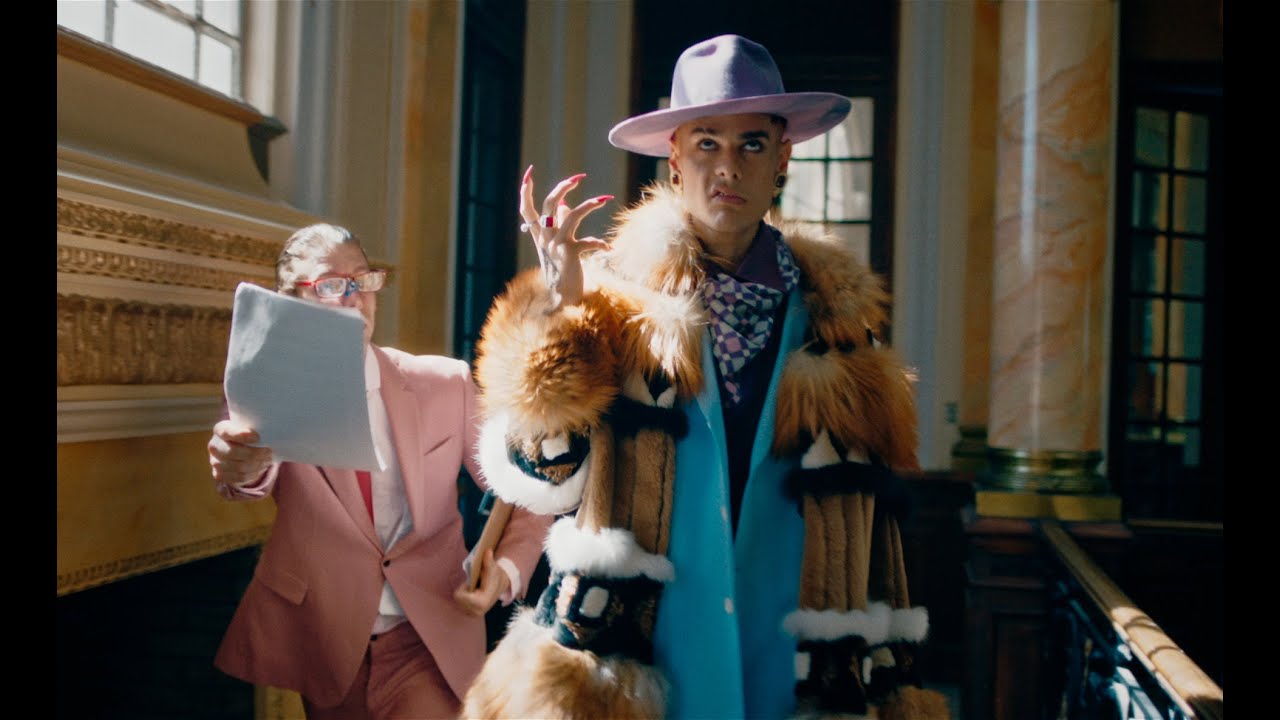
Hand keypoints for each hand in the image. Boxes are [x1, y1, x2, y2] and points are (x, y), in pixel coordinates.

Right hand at [207, 417, 272, 486]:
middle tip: (269, 452)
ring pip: (238, 466)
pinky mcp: (219, 475)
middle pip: (232, 452)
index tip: (257, 436)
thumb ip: (255, 427)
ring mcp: (215, 462)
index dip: (241, 435)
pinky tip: (260, 468)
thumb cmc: (247, 435)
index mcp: (220, 429)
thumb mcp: (249, 426)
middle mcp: (214, 446)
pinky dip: (253, 474)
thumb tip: (272, 432)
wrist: (237, 448)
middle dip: (254, 453)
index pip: (227, 432)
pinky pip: (239, 477)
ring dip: (256, 464)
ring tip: (267, 460)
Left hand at [453, 549, 510, 616]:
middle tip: (473, 585)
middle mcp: (477, 612)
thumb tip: (487, 551)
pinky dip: (464, 598)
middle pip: (457, 598)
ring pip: (458, 601)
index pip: (459, 596)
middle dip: (463, 590)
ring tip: (474, 590)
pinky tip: (473, 595)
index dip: (463, 587)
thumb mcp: (492, 567)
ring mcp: (474, 615)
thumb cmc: (494, 575)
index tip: (471, 582)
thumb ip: (488, 561)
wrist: (500, 586)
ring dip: (464, 594)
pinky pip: (460, 604)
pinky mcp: (471, 615)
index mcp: (481, 602)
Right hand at [519, 166, 612, 308]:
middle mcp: (545, 238)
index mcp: (539, 236)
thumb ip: (560, 224)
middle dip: (564, 187)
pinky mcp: (570, 254)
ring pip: (571, 214)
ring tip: (605, 199)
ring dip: (590, 204)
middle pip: (549, 204)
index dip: (525, 190)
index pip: (526, 209)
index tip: (529, 172)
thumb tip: (564, 206)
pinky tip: (609, 249)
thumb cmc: (563, 272)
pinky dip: (600, 243)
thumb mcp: (558, 247)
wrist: (562, 299)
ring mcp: (556, 245)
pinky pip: (588, 241)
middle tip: (580, 177)